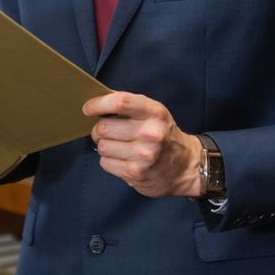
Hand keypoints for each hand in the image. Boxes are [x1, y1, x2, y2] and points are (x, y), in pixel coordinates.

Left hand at [83, 91, 202, 197]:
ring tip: (116, 145)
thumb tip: (97, 101)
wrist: (186, 166)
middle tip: (103, 131)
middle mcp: (150, 133)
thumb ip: (130, 106)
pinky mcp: (136, 173)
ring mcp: (143, 155)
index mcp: (154, 112)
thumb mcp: (154, 113)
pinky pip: (105, 163)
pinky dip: (108, 160)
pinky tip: (121, 158)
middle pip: (105, 127)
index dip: (99, 104)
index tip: (87, 108)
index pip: (120, 102)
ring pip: (102, 146)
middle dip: (98, 129)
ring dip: (103, 146)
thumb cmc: (164, 134)